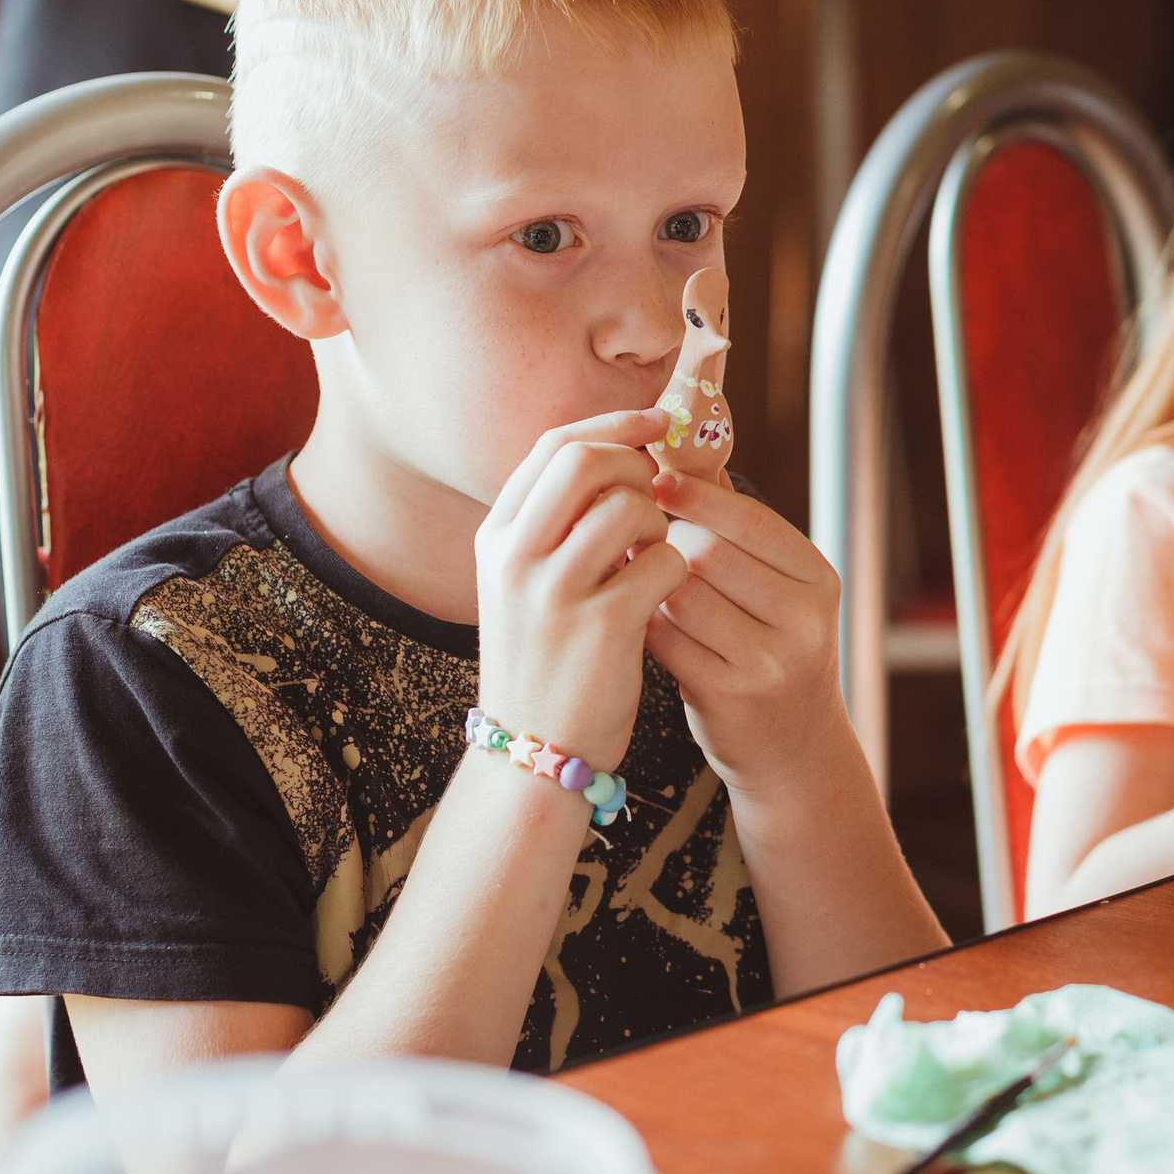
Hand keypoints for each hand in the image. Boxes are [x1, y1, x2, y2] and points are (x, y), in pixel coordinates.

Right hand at [473, 410, 685, 769]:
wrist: (534, 751)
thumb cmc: (546, 661)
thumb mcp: (526, 584)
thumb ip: (558, 523)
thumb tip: (620, 453)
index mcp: (496, 537)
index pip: (553, 445)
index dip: (611, 423)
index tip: (653, 422)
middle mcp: (514, 556)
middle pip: (586, 460)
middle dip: (636, 464)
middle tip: (657, 492)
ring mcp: (553, 592)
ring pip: (629, 506)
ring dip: (660, 522)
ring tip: (653, 557)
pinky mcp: (600, 627)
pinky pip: (664, 563)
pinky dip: (676, 570)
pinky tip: (662, 596)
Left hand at [642, 470, 849, 791]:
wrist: (793, 750)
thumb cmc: (771, 648)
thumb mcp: (776, 588)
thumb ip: (735, 526)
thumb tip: (682, 445)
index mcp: (818, 580)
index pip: (751, 519)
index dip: (697, 495)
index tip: (655, 480)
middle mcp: (805, 621)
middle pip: (709, 552)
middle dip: (666, 539)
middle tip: (635, 531)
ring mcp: (770, 663)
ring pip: (681, 595)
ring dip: (648, 580)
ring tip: (633, 572)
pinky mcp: (728, 698)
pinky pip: (664, 639)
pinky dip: (642, 621)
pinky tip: (636, 616)